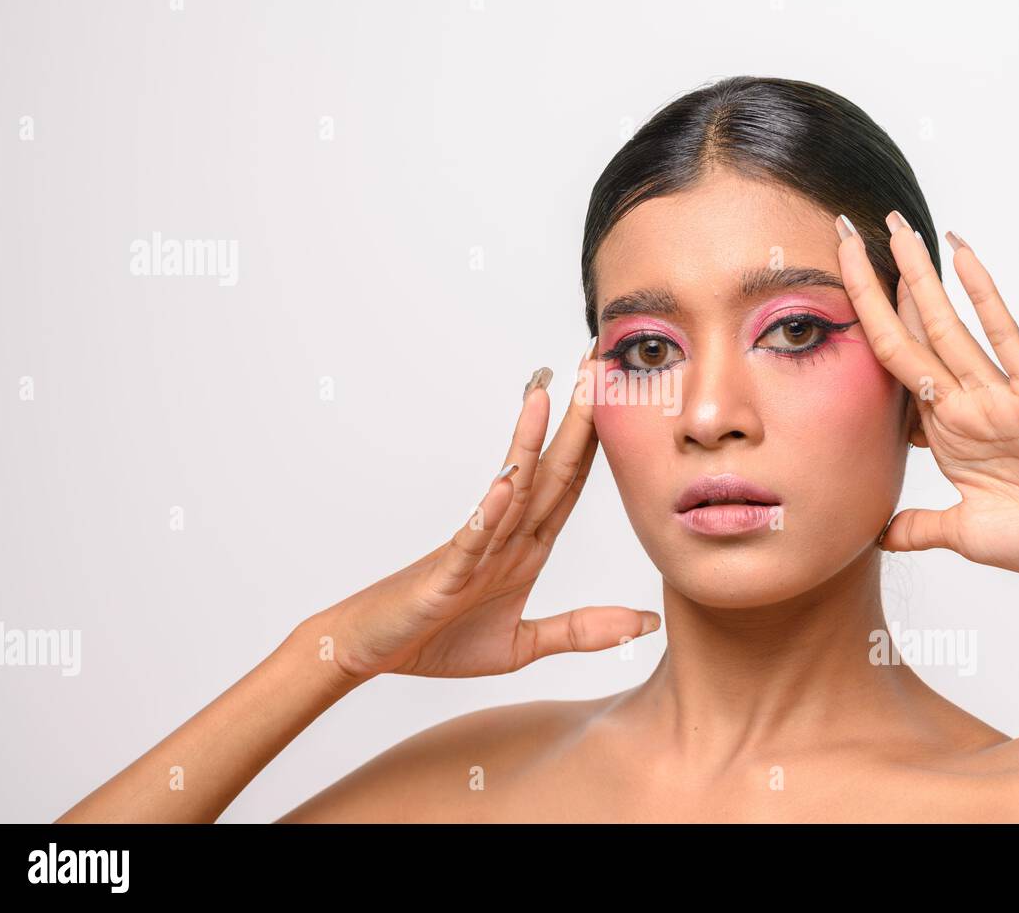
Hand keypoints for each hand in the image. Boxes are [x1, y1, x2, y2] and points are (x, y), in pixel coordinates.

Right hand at [318, 342, 660, 682]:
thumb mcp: (523, 643)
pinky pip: (471, 540)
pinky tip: (505, 484)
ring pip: (509, 489)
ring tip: (545, 395)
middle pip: (550, 470)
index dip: (599, 441)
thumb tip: (649, 623)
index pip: (571, 485)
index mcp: (526, 548)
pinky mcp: (445, 575)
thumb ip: (583, 631)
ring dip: (527, 442)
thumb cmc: (437, 642)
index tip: (621, 394)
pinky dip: (488, 513)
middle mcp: (504, 536)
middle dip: (577, 418)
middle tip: (596, 362)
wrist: (370, 654)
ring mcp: (473, 549)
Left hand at [835, 211, 1018, 581]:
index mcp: (945, 432)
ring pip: (946, 324)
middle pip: (907, 334)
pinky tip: (962, 254)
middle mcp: (964, 404)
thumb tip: (877, 536)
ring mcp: (997, 393)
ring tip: (894, 227)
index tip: (828, 299)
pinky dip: (983, 294)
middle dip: (874, 287)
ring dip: (918, 276)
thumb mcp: (965, 533)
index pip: (890, 372)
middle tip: (844, 236)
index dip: (859, 336)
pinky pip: (1002, 335)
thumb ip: (921, 527)